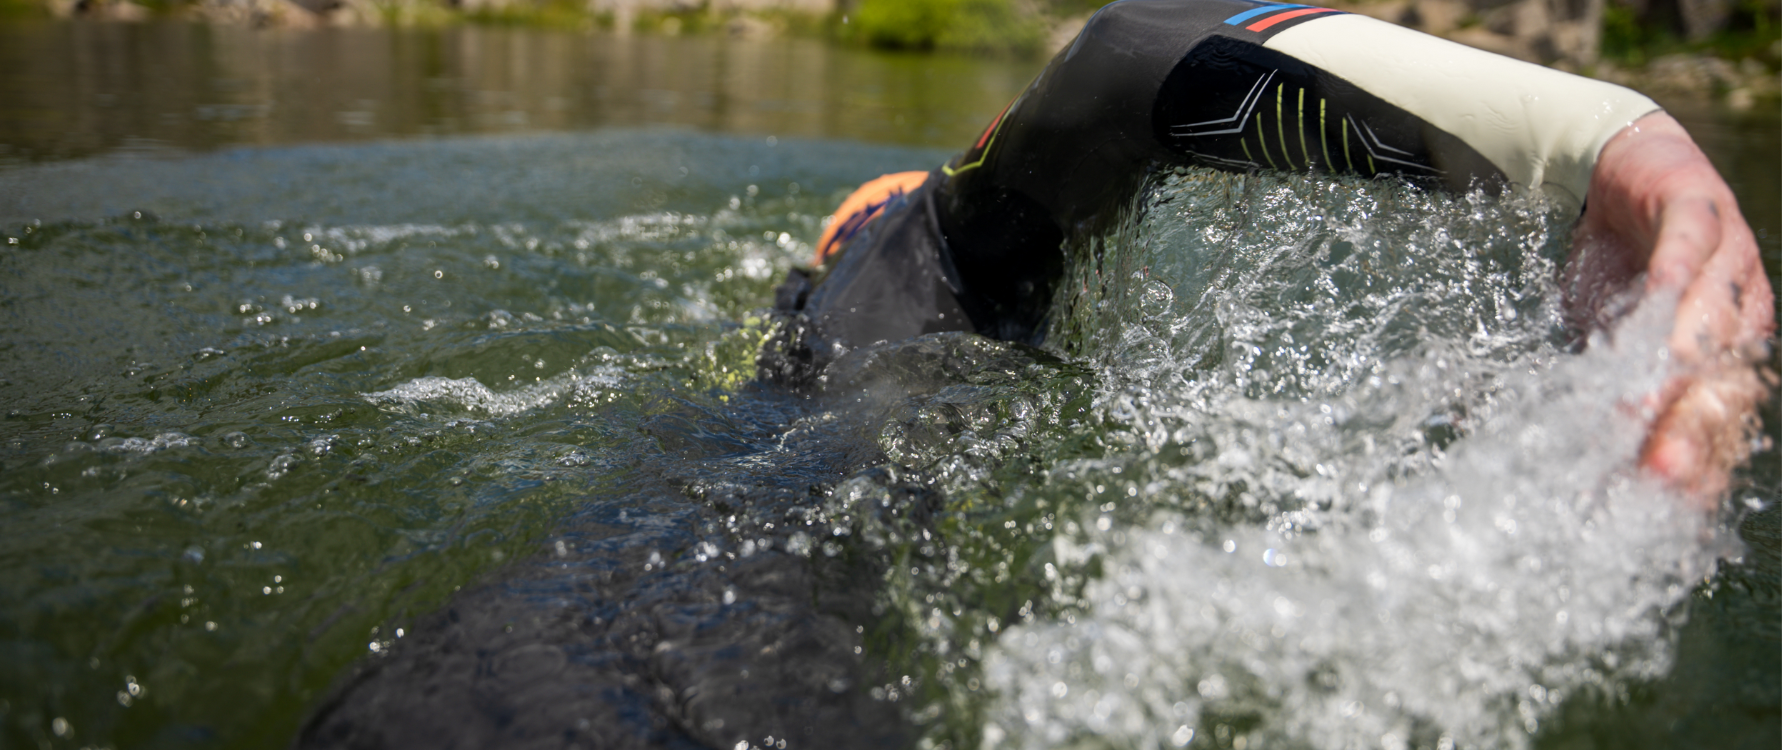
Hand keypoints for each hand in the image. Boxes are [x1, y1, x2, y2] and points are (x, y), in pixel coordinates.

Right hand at [1566, 112, 1774, 503]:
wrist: (1627, 170)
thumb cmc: (1619, 268)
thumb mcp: (1612, 343)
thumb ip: (1615, 390)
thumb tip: (1588, 459)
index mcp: (1728, 355)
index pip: (1720, 422)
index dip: (1699, 463)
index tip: (1663, 505)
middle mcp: (1744, 314)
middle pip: (1726, 381)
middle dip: (1693, 429)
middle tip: (1661, 472)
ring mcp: (1731, 260)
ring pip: (1716, 320)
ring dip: (1683, 363)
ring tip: (1645, 402)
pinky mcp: (1700, 210)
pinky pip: (1691, 247)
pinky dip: (1676, 273)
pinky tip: (1657, 298)